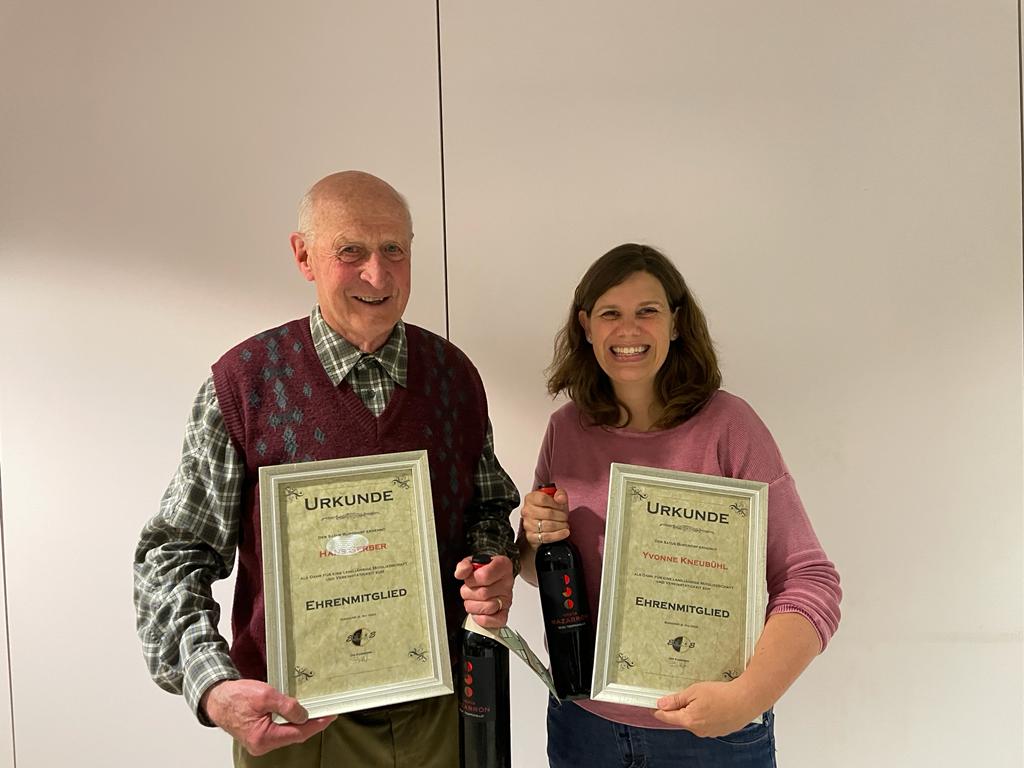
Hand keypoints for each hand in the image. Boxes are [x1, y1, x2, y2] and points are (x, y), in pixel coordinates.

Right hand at [201, 679, 335, 755]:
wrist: (217, 698)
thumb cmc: (235, 697)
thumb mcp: (265, 695)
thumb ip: (286, 706)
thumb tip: (303, 715)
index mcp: (263, 738)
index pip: (298, 733)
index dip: (316, 724)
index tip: (330, 716)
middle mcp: (262, 745)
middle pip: (294, 735)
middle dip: (311, 723)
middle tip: (327, 711)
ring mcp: (260, 742)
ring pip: (287, 733)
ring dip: (300, 722)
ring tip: (316, 710)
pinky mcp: (259, 736)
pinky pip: (279, 731)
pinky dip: (290, 722)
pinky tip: (298, 713)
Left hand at [454, 554, 513, 628]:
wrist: (494, 577)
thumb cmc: (484, 570)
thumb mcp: (473, 562)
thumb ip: (464, 565)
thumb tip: (461, 572)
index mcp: (502, 566)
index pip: (484, 576)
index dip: (471, 580)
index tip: (469, 579)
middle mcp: (507, 582)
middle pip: (483, 594)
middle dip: (469, 593)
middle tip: (469, 590)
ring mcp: (507, 599)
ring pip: (487, 608)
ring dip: (473, 606)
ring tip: (472, 600)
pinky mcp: (504, 613)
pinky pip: (493, 620)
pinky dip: (481, 618)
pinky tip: (478, 611)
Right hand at [519, 488, 570, 550]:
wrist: (542, 524)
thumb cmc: (548, 510)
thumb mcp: (556, 499)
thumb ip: (560, 494)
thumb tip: (560, 498)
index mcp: (531, 498)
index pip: (543, 499)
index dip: (556, 503)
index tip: (562, 506)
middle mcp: (527, 511)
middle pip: (548, 513)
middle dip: (561, 516)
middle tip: (565, 517)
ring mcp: (527, 524)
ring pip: (548, 526)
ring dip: (561, 525)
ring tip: (565, 524)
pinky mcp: (531, 536)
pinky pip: (546, 537)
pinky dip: (558, 535)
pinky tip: (564, 532)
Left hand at [652, 681, 760, 737]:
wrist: (746, 700)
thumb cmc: (722, 694)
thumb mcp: (694, 691)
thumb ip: (676, 699)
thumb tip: (661, 704)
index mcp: (689, 720)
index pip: (667, 717)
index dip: (659, 710)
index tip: (653, 706)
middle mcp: (698, 730)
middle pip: (681, 718)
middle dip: (681, 707)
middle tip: (688, 694)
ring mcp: (709, 732)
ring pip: (694, 720)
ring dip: (694, 710)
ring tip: (706, 697)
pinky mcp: (718, 731)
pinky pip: (706, 722)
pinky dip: (706, 714)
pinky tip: (713, 704)